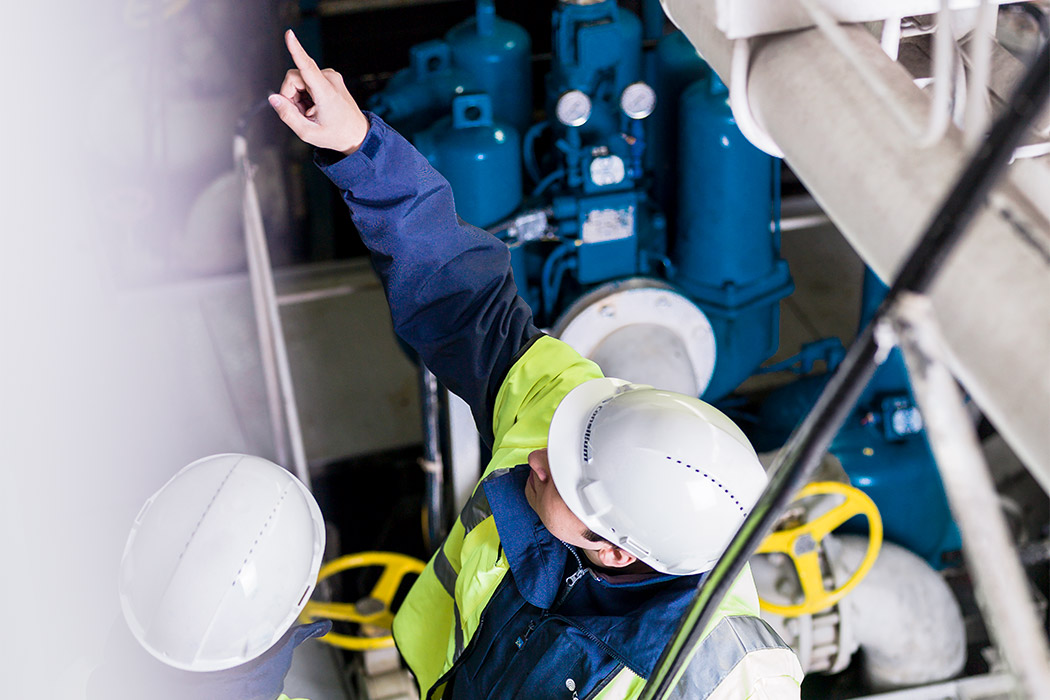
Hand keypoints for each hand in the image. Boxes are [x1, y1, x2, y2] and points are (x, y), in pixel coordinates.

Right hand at [269, 30, 369, 154]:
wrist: (357, 134)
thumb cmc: (336, 134)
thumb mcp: (308, 133)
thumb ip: (288, 115)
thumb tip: (273, 98)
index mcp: (326, 92)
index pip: (307, 67)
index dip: (296, 50)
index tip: (289, 34)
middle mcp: (330, 79)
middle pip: (294, 77)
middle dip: (291, 96)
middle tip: (302, 114)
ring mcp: (331, 76)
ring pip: (299, 79)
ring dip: (299, 97)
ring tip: (312, 112)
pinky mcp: (329, 77)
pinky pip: (307, 80)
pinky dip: (306, 94)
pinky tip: (315, 106)